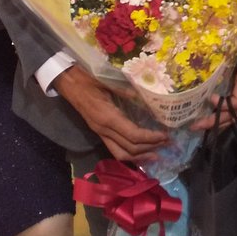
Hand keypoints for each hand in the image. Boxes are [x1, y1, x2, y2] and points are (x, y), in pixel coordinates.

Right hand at [52, 65, 169, 160]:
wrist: (69, 83)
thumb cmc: (89, 79)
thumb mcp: (109, 81)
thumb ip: (127, 90)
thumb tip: (147, 96)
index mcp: (107, 117)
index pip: (133, 135)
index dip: (150, 138)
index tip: (164, 135)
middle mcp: (103, 129)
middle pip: (129, 148)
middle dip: (149, 148)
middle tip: (167, 143)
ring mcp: (100, 133)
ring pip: (121, 154)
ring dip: (140, 156)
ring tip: (156, 154)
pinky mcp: (99, 133)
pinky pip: (115, 149)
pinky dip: (130, 154)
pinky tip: (140, 152)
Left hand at [192, 24, 236, 132]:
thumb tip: (218, 40)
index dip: (224, 104)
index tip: (210, 98)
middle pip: (235, 113)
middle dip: (216, 121)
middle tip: (195, 125)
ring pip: (236, 113)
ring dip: (219, 121)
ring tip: (199, 125)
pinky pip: (236, 106)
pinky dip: (224, 114)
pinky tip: (211, 115)